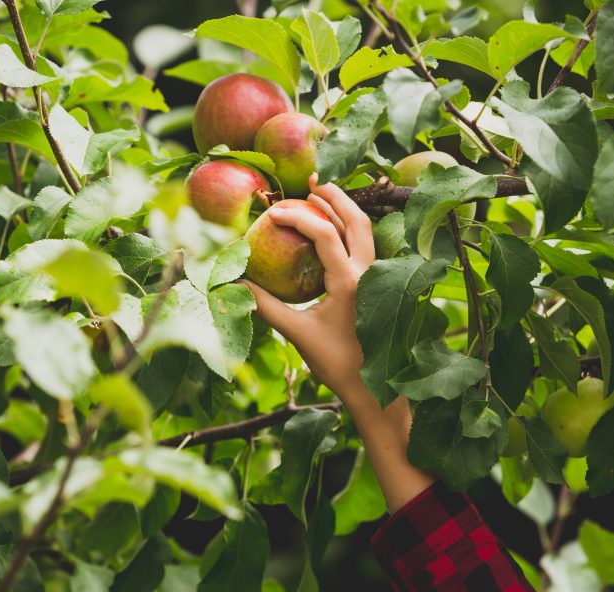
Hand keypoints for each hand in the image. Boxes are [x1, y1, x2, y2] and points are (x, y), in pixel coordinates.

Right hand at [242, 174, 373, 406]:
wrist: (375, 387)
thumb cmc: (337, 363)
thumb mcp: (298, 333)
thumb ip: (267, 306)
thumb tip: (235, 284)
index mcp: (351, 281)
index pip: (324, 234)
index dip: (297, 216)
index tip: (272, 213)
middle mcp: (370, 273)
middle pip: (357, 220)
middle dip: (335, 197)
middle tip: (314, 182)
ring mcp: (378, 278)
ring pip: (366, 232)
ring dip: (346, 212)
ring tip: (324, 197)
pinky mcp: (379, 286)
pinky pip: (365, 248)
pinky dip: (350, 232)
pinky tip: (335, 232)